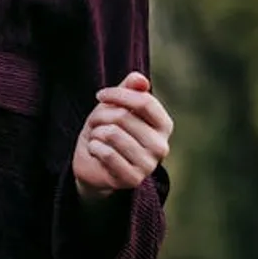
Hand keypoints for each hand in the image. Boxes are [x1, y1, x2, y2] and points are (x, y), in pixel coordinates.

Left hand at [73, 72, 172, 201]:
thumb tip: (140, 78)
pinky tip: (96, 151)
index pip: (145, 101)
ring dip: (96, 132)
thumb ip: (129, 90)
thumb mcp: (116, 105)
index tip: (100, 95)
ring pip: (113, 134)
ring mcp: (149, 165)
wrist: (93, 163)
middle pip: (124, 117)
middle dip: (101, 116)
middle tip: (96, 123)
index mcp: (164, 125)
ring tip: (97, 137)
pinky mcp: (133, 179)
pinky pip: (106, 153)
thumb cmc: (108, 129)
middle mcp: (162, 146)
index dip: (118, 94)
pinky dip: (94, 147)